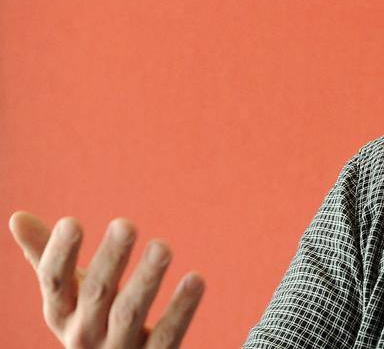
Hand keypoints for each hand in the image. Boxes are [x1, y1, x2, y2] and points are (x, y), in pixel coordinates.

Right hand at [8, 211, 204, 347]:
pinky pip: (167, 334)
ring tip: (162, 246)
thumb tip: (16, 216)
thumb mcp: (66, 293)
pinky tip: (196, 279)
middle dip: (110, 258)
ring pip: (130, 312)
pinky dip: (181, 309)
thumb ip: (46, 255)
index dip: (60, 252)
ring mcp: (117, 348)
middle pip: (96, 292)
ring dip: (146, 279)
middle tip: (126, 224)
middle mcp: (84, 333)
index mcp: (60, 311)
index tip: (71, 222)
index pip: (54, 281)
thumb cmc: (89, 317)